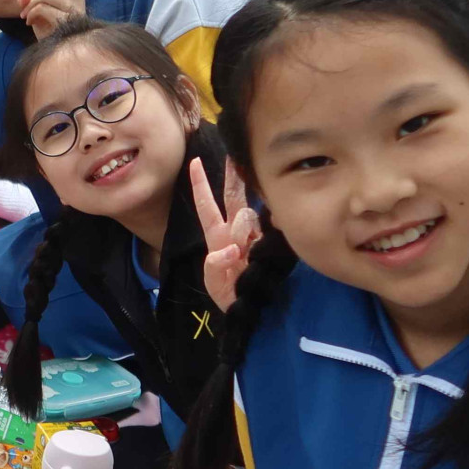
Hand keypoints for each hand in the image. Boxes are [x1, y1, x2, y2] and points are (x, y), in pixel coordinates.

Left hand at [188, 156, 259, 312]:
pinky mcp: (272, 243)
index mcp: (217, 236)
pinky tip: (257, 249)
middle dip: (233, 176)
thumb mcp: (214, 283)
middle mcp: (236, 231)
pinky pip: (267, 232)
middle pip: (234, 197)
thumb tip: (231, 250)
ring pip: (247, 216)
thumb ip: (215, 266)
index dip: (201, 184)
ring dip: (242, 231)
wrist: (253, 313)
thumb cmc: (231, 295)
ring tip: (242, 255)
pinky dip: (260, 239)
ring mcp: (255, 235)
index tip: (196, 161)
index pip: (207, 205)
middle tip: (235, 156)